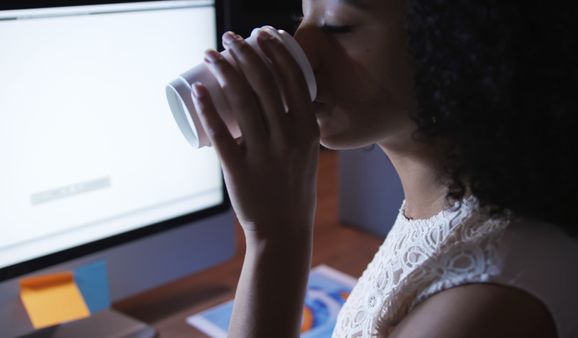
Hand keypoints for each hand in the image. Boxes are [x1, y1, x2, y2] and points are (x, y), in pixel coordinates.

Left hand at [191, 30, 319, 239]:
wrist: (284, 229)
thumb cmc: (294, 186)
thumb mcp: (307, 152)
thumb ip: (298, 125)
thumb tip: (281, 98)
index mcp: (307, 130)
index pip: (292, 80)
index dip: (274, 52)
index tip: (259, 35)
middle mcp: (288, 139)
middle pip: (264, 85)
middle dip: (244, 53)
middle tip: (229, 39)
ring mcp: (264, 154)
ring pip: (242, 103)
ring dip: (224, 71)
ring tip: (211, 55)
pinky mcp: (239, 169)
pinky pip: (222, 135)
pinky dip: (208, 109)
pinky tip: (198, 90)